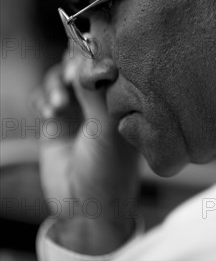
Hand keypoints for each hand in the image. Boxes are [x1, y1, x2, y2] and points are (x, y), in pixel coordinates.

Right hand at [32, 46, 139, 254]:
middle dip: (73, 65)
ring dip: (56, 83)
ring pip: (63, 77)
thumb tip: (89, 59)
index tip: (88, 52)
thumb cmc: (109, 173)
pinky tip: (50, 111)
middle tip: (71, 76)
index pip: (114, 62)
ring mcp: (81, 109)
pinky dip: (44, 96)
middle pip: (85, 63)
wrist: (85, 208)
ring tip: (59, 103)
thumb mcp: (106, 130)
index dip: (99, 52)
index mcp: (127, 100)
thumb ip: (96, 94)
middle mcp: (105, 100)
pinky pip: (46, 95)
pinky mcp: (58, 120)